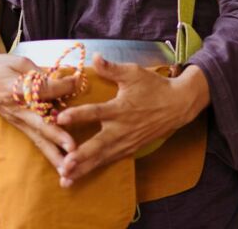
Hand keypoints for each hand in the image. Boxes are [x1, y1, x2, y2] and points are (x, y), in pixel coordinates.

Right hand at [0, 53, 77, 170]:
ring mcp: (19, 121)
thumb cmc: (1, 67)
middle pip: (39, 123)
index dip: (62, 85)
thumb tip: (65, 79)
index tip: (78, 81)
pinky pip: (36, 142)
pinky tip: (62, 168)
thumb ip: (39, 72)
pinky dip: (49, 155)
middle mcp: (18, 109)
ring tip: (69, 169)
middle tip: (72, 147)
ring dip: (54, 155)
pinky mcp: (21, 128)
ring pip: (38, 139)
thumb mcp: (19, 62)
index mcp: (15, 89)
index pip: (43, 90)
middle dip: (56, 135)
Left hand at [54, 56, 209, 186]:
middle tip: (64, 166)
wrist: (177, 105)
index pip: (96, 112)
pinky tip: (80, 177)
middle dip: (81, 157)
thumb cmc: (154, 87)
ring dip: (84, 169)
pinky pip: (110, 161)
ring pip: (102, 158)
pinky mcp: (130, 149)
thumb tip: (94, 57)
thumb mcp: (134, 73)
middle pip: (99, 145)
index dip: (78, 115)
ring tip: (66, 180)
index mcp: (121, 108)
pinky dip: (95, 169)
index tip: (60, 118)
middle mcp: (122, 128)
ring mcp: (126, 141)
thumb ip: (112, 68)